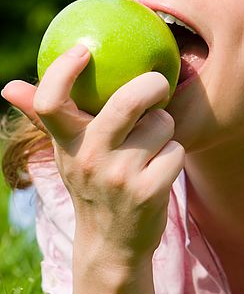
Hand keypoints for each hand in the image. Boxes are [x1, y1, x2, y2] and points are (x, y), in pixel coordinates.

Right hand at [2, 44, 184, 265]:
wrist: (112, 243)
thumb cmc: (95, 186)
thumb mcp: (69, 154)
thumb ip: (47, 118)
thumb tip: (9, 86)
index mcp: (67, 143)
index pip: (50, 102)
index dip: (63, 71)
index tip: (83, 50)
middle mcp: (89, 159)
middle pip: (128, 101)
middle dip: (152, 85)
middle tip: (158, 84)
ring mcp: (119, 177)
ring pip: (162, 124)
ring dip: (164, 130)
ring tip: (151, 146)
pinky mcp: (149, 192)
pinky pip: (177, 150)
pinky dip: (174, 155)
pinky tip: (161, 169)